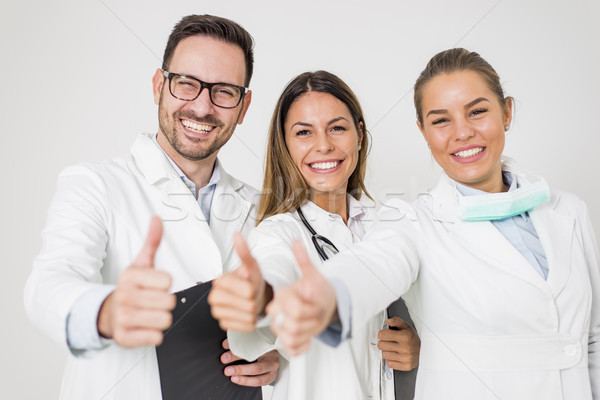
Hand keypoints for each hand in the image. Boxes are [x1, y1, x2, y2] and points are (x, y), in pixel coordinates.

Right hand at [97, 216, 175, 346]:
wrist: (108, 313)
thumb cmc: (131, 287)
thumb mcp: (140, 264)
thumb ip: (152, 242)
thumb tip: (157, 218)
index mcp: (130, 276)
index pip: (167, 281)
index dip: (166, 284)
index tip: (156, 285)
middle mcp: (124, 296)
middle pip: (168, 302)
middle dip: (165, 303)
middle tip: (153, 302)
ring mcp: (123, 318)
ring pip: (164, 321)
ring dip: (162, 319)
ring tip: (150, 314)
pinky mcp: (124, 338)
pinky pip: (155, 338)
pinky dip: (154, 335)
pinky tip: (144, 327)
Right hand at [209, 233, 271, 331]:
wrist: (252, 296)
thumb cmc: (251, 280)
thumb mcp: (252, 265)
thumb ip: (244, 251)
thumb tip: (237, 234)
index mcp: (219, 281)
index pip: (247, 290)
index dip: (254, 288)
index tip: (250, 284)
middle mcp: (214, 297)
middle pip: (247, 305)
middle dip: (254, 301)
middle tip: (250, 296)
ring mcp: (217, 312)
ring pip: (247, 316)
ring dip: (253, 311)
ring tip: (249, 303)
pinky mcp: (223, 324)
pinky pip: (245, 326)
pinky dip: (251, 322)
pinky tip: (247, 313)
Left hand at [221, 339, 278, 385]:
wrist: (271, 351)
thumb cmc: (260, 345)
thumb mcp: (250, 342)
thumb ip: (238, 343)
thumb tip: (225, 345)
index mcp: (268, 347)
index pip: (252, 351)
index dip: (237, 354)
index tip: (225, 357)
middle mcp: (272, 359)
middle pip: (257, 367)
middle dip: (241, 370)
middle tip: (227, 370)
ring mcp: (273, 370)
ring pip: (260, 379)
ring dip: (245, 380)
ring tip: (233, 378)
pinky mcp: (271, 378)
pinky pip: (260, 383)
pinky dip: (248, 382)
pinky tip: (239, 380)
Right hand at [266, 240, 336, 355]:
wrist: (322, 304)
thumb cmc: (318, 290)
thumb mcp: (314, 275)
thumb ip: (303, 260)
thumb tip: (296, 242)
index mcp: (282, 296)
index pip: (294, 311)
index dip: (309, 311)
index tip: (317, 306)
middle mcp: (276, 312)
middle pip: (292, 327)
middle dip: (310, 322)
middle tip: (316, 315)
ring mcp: (279, 327)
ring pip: (291, 340)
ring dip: (308, 334)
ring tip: (312, 323)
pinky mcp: (284, 340)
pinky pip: (292, 350)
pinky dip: (305, 345)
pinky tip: (309, 335)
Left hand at [377, 316, 419, 370]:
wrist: (423, 349)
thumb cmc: (412, 338)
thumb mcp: (405, 326)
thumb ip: (396, 321)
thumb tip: (388, 321)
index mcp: (405, 336)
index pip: (382, 335)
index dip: (382, 334)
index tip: (385, 334)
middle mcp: (406, 347)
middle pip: (381, 345)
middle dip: (383, 343)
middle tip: (388, 342)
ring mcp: (406, 358)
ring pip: (384, 355)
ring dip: (387, 352)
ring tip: (393, 349)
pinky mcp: (406, 366)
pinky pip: (390, 364)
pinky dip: (391, 360)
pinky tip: (396, 355)